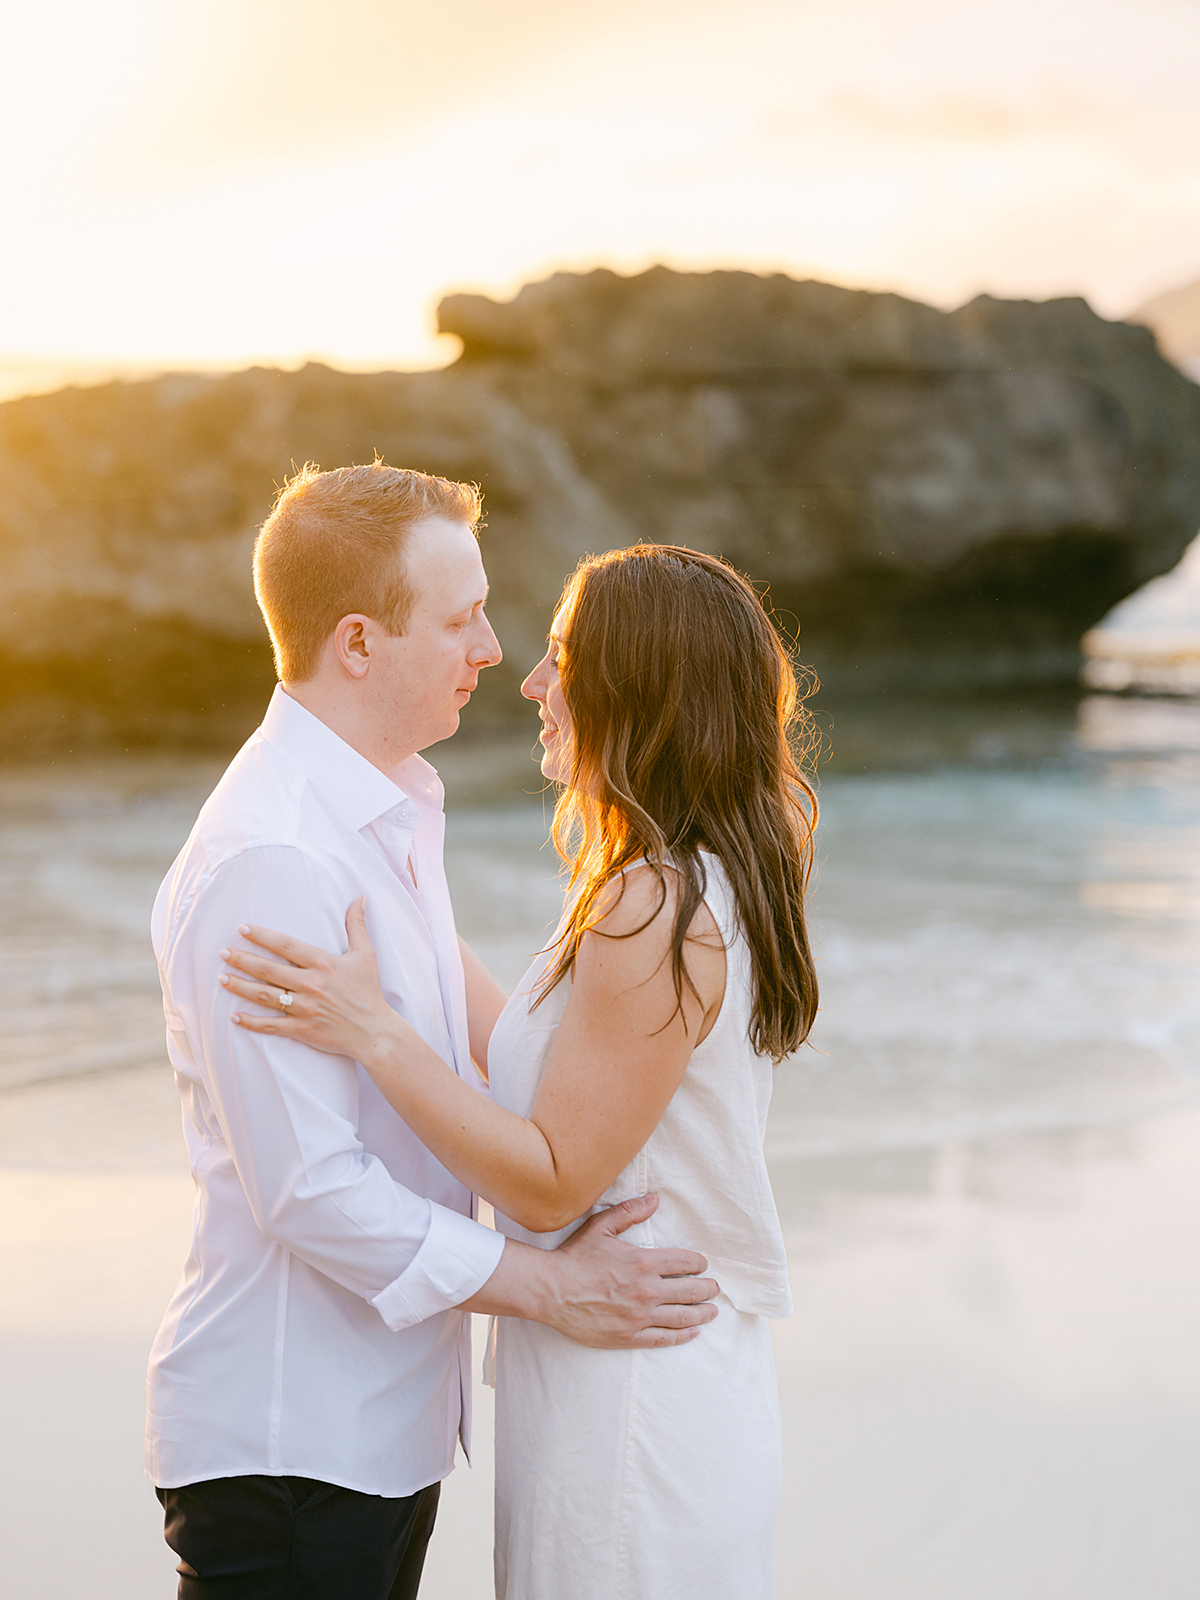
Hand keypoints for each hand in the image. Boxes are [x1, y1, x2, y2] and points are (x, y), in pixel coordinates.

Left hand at [220, 898, 407, 1066]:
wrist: (374, 1032)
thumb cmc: (369, 992)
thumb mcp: (366, 955)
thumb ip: (358, 926)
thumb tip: (361, 898)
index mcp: (324, 964)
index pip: (287, 946)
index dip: (263, 936)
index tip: (243, 929)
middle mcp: (312, 985)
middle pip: (269, 970)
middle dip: (243, 960)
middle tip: (222, 952)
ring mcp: (305, 1008)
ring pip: (265, 996)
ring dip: (241, 987)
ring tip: (222, 979)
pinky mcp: (302, 1030)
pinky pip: (271, 1026)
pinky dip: (251, 1022)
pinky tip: (234, 1016)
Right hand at [466, 1193, 720, 1347]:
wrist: (551, 1291)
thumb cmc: (575, 1257)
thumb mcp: (601, 1227)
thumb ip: (630, 1212)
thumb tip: (655, 1199)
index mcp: (644, 1262)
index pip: (685, 1263)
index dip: (698, 1264)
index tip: (702, 1265)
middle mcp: (647, 1291)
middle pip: (690, 1291)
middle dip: (706, 1289)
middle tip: (714, 1288)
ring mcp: (640, 1316)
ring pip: (682, 1317)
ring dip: (701, 1313)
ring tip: (712, 1311)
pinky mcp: (629, 1336)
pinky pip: (664, 1338)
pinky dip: (682, 1336)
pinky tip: (692, 1333)